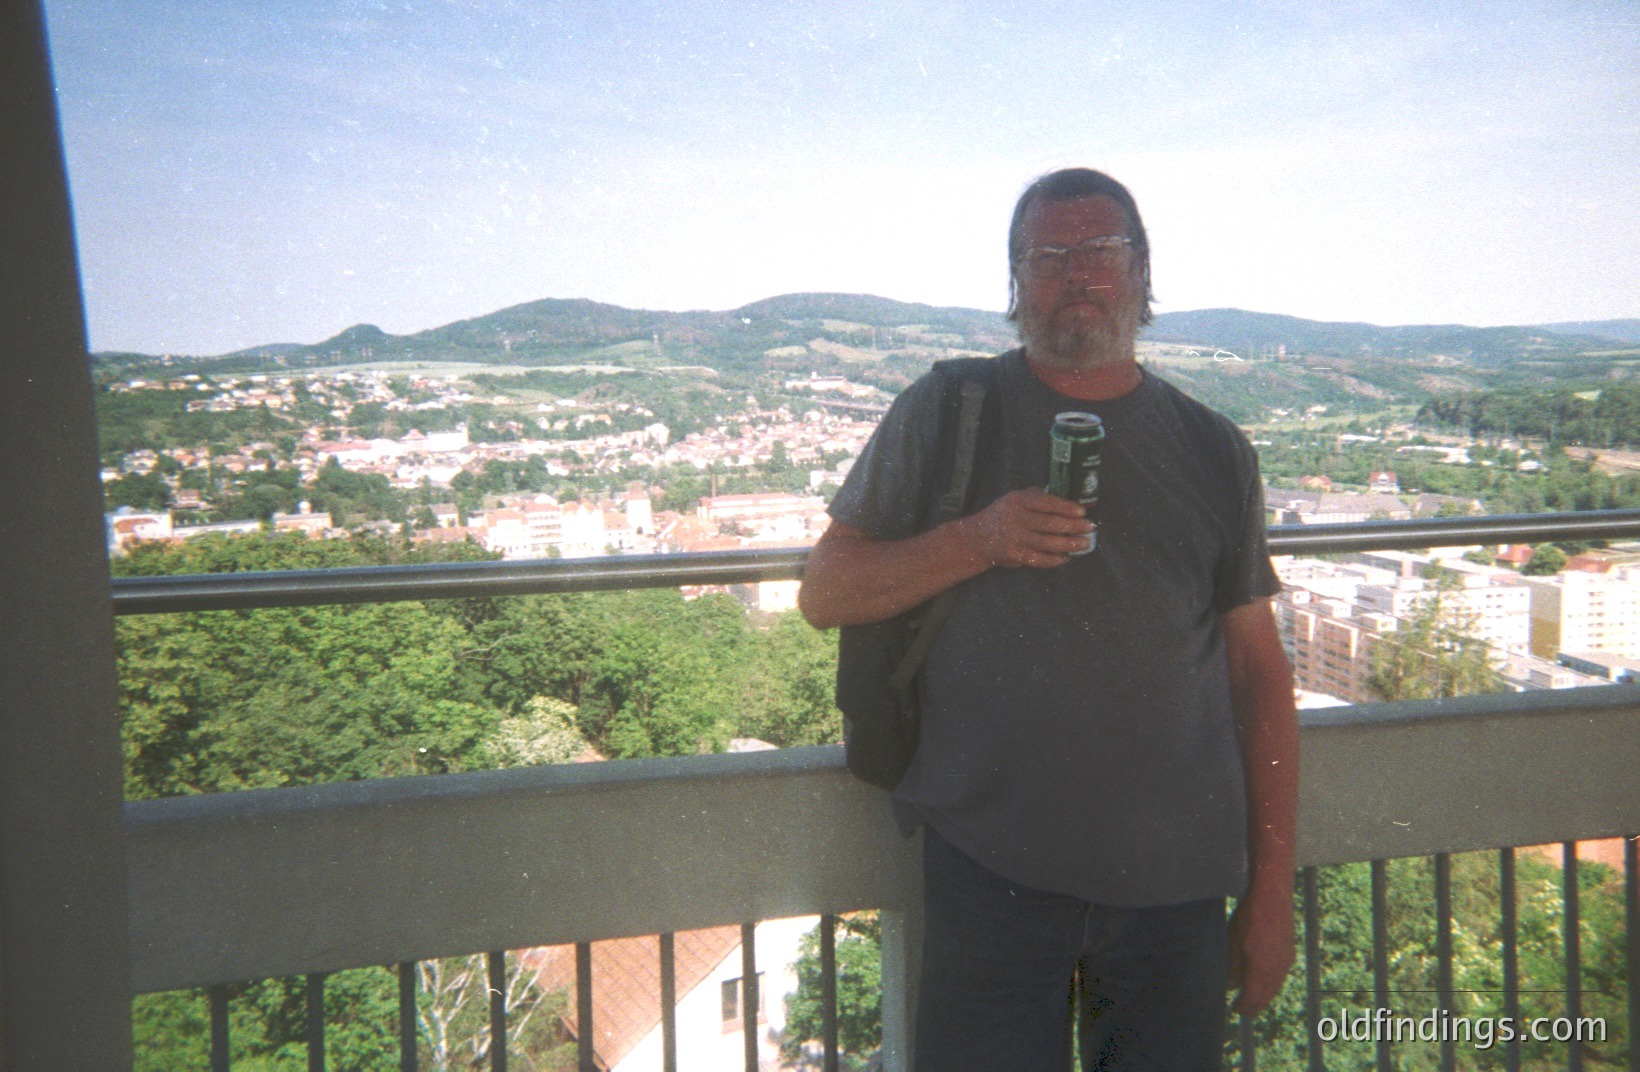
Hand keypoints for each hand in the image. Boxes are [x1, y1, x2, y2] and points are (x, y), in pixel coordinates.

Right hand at [958, 488, 1094, 567]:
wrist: (977, 538)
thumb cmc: (1003, 515)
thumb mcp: (1015, 499)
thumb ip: (1036, 498)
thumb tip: (1067, 503)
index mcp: (1017, 500)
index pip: (1046, 502)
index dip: (1066, 507)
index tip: (1082, 512)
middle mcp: (1015, 518)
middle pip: (1050, 523)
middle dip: (1074, 526)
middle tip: (1091, 528)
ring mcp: (1014, 538)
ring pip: (1048, 542)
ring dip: (1069, 544)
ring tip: (1084, 544)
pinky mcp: (1014, 555)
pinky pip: (1039, 558)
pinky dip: (1055, 559)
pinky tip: (1066, 557)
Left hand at [1227, 885, 1295, 1015]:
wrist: (1272, 897)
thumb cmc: (1248, 917)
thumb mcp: (1232, 941)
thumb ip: (1231, 967)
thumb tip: (1230, 986)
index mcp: (1260, 968)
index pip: (1252, 997)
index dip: (1243, 1007)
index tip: (1235, 1009)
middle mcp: (1276, 969)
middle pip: (1266, 996)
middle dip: (1254, 1006)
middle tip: (1244, 1011)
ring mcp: (1285, 961)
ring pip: (1275, 987)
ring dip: (1264, 996)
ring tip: (1253, 999)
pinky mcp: (1290, 953)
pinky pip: (1280, 976)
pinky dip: (1271, 984)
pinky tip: (1265, 982)